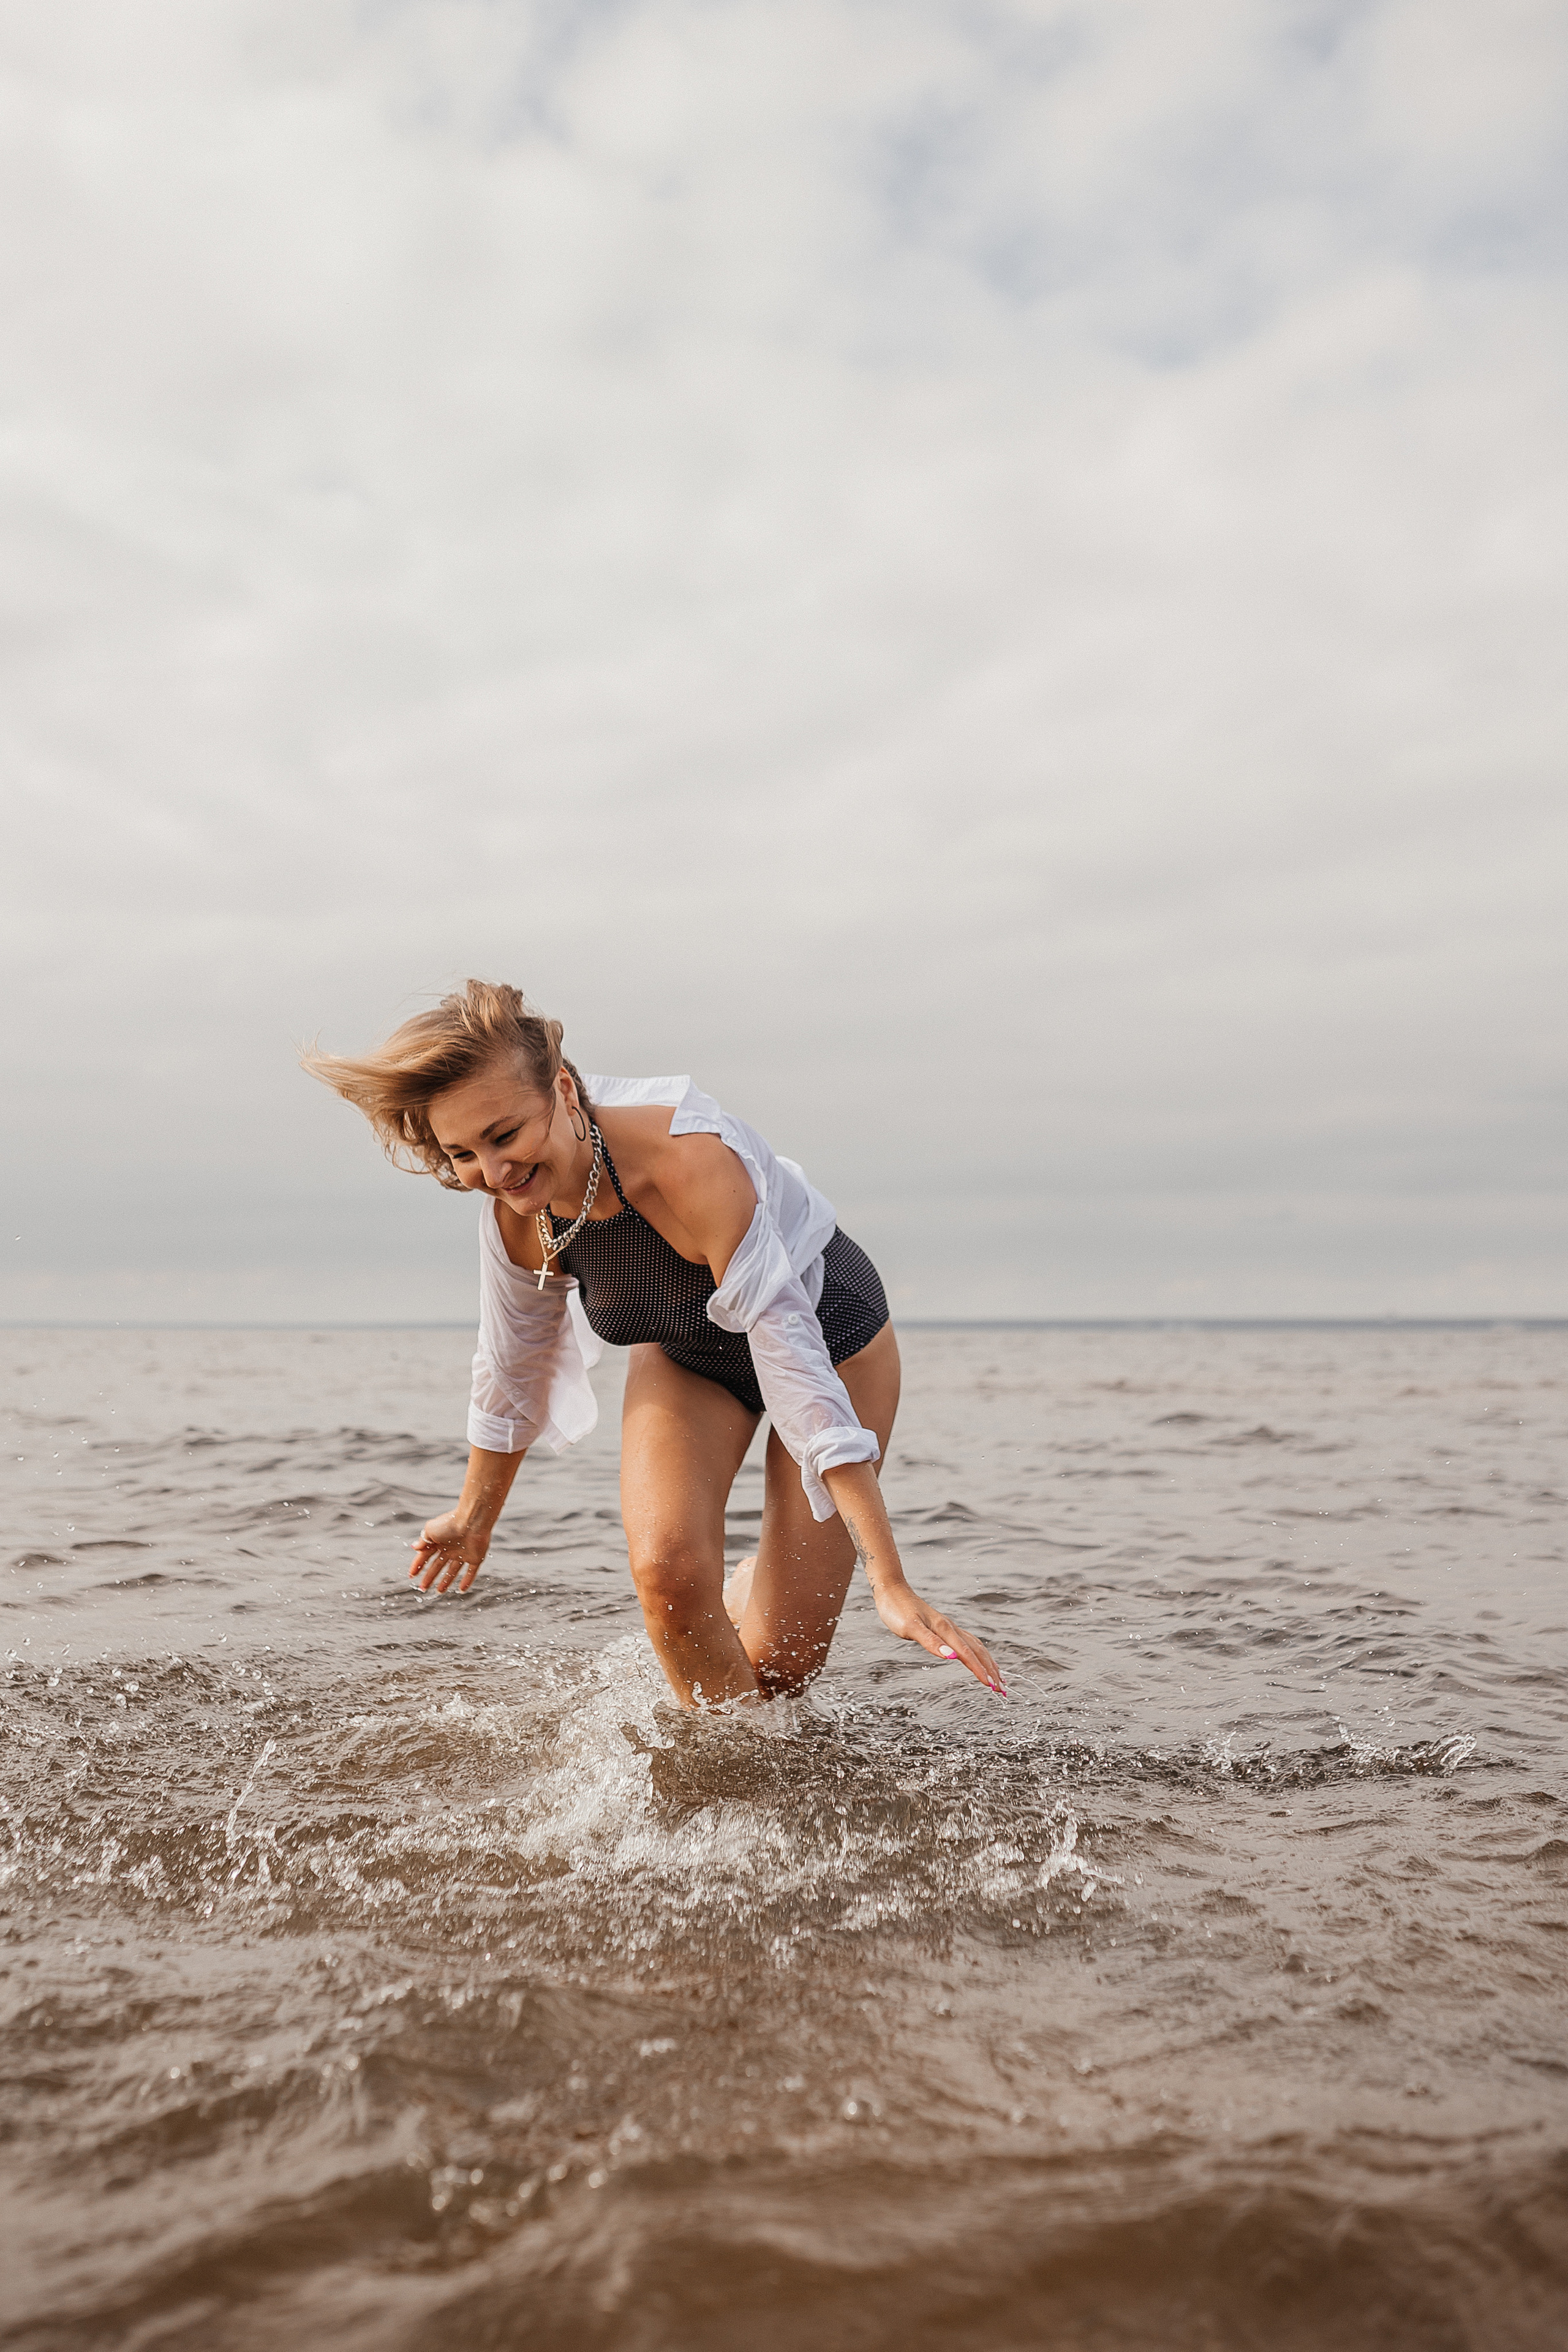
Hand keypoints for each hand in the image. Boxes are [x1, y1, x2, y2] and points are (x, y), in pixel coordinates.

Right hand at [409, 1509, 489, 1595]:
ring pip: (453, 1570)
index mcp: (439, 1540)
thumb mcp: (430, 1530)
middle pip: (438, 1565)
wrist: (472, 1521)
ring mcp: (463, 1553)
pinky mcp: (476, 1557)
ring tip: (438, 1592)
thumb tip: (413, 1547)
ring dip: (446, 1581)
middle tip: (423, 1588)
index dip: (418, 1565)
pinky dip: (467, 1581)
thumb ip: (422, 1540)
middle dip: (429, 1577)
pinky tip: (462, 1590)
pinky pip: (471, 1572)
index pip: (426, 1555)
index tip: (411, 1575)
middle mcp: (451, 1547)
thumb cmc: (449, 1523)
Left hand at [872, 1579, 1005, 1695]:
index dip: (980, 1670)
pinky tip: (978, 1658)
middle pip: (977, 1651)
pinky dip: (978, 1653)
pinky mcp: (943, 1627)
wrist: (891, 1589)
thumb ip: (931, 1642)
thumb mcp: (910, 1628)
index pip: (967, 1653)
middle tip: (1003, 1690)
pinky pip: (968, 1641)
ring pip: (975, 1645)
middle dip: (991, 1670)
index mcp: (944, 1629)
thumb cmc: (896, 1609)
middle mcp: (950, 1627)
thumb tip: (952, 1657)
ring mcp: (948, 1627)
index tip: (992, 1686)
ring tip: (999, 1677)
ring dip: (988, 1662)